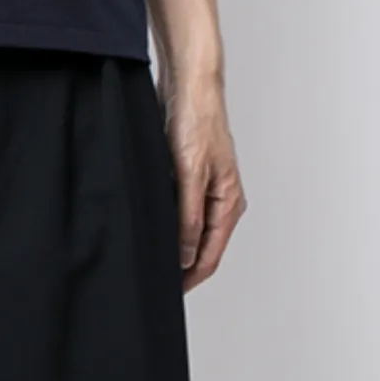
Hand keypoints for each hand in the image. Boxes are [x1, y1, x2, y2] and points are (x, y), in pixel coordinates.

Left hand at [164, 78, 244, 291]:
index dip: (189, 279)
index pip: (210, 256)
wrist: (190, 86)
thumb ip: (188, 218)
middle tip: (154, 283)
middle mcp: (222, 201)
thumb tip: (185, 257)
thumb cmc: (196, 123)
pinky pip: (182, 214)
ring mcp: (207, 190)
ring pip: (192, 232)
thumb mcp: (189, 175)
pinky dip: (170, 227)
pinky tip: (152, 231)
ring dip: (175, 248)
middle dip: (182, 268)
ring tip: (151, 261)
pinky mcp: (191, 179)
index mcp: (229, 203)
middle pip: (203, 248)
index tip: (167, 294)